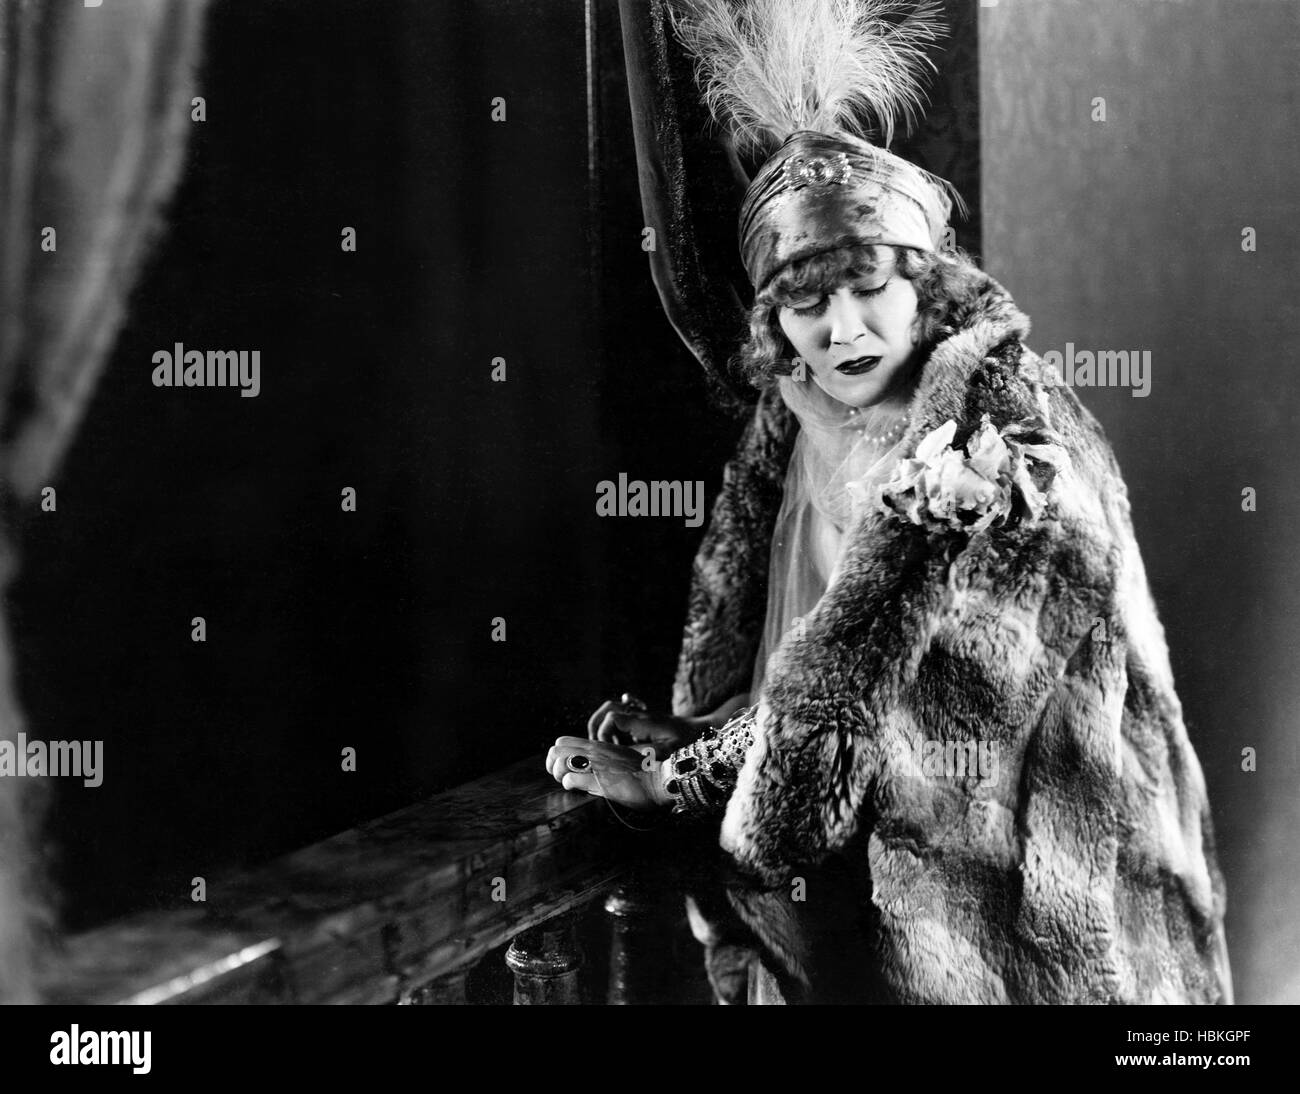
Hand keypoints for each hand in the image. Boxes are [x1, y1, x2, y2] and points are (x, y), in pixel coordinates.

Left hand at [545, 737, 668, 810]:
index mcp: (598, 746)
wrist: (658, 780)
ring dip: (560, 774)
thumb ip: (602, 761)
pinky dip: (570, 785)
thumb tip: (588, 770)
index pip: (562, 742)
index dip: (556, 756)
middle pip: (555, 750)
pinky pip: (571, 780)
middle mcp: (594, 751)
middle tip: (563, 777)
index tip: (563, 768)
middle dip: (553, 765)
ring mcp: (595, 764)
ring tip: (570, 783)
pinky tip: (578, 788)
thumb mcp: (619, 758)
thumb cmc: (642, 773)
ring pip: (559, 762)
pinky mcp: (598, 780)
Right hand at [586, 698, 693, 758]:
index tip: (606, 748)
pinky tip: (618, 742)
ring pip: (613, 709)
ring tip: (605, 744)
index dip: (604, 733)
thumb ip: (642, 753)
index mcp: (643, 721)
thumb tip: (619, 755)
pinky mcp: (643, 719)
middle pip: (608, 708)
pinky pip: (622, 716)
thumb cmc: (687, 742)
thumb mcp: (666, 751)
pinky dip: (613, 727)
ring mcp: (641, 715)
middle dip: (597, 725)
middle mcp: (640, 714)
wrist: (702, 730)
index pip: (612, 718)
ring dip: (604, 725)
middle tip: (597, 745)